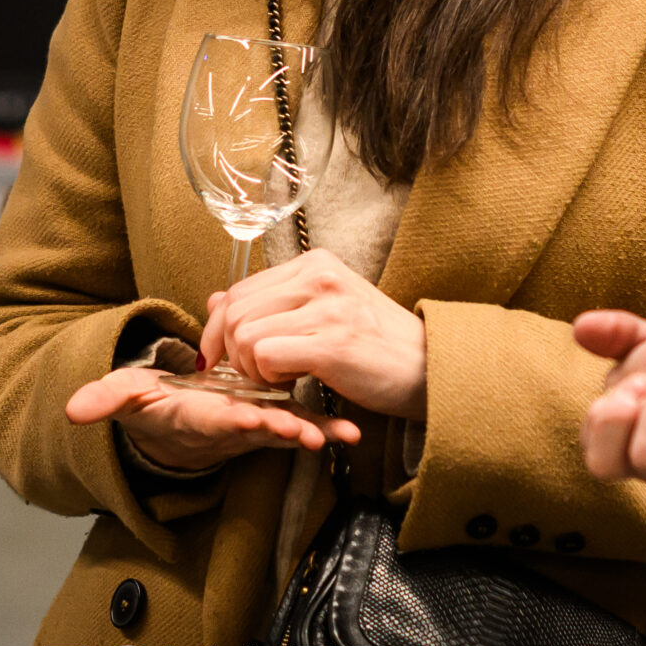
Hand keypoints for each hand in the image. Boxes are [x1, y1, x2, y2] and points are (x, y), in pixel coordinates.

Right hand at [64, 366, 358, 471]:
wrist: (172, 426)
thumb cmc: (152, 405)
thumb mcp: (126, 398)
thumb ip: (105, 400)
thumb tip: (73, 410)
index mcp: (194, 416)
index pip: (212, 419)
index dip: (231, 420)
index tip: (250, 419)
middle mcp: (227, 426)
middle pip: (255, 430)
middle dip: (280, 432)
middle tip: (306, 434)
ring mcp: (252, 427)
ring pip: (282, 429)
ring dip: (309, 433)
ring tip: (337, 436)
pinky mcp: (271, 421)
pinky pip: (300, 423)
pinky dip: (325, 426)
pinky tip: (351, 431)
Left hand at [199, 251, 427, 419]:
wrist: (431, 369)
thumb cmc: (377, 346)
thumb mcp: (322, 312)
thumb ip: (271, 303)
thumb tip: (214, 299)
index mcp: (315, 264)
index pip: (239, 290)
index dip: (218, 328)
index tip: (218, 358)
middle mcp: (320, 276)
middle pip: (234, 311)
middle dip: (231, 353)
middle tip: (256, 376)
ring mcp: (327, 306)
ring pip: (244, 334)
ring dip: (253, 368)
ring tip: (284, 378)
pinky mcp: (332, 341)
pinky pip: (267, 356)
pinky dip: (271, 378)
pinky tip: (297, 382)